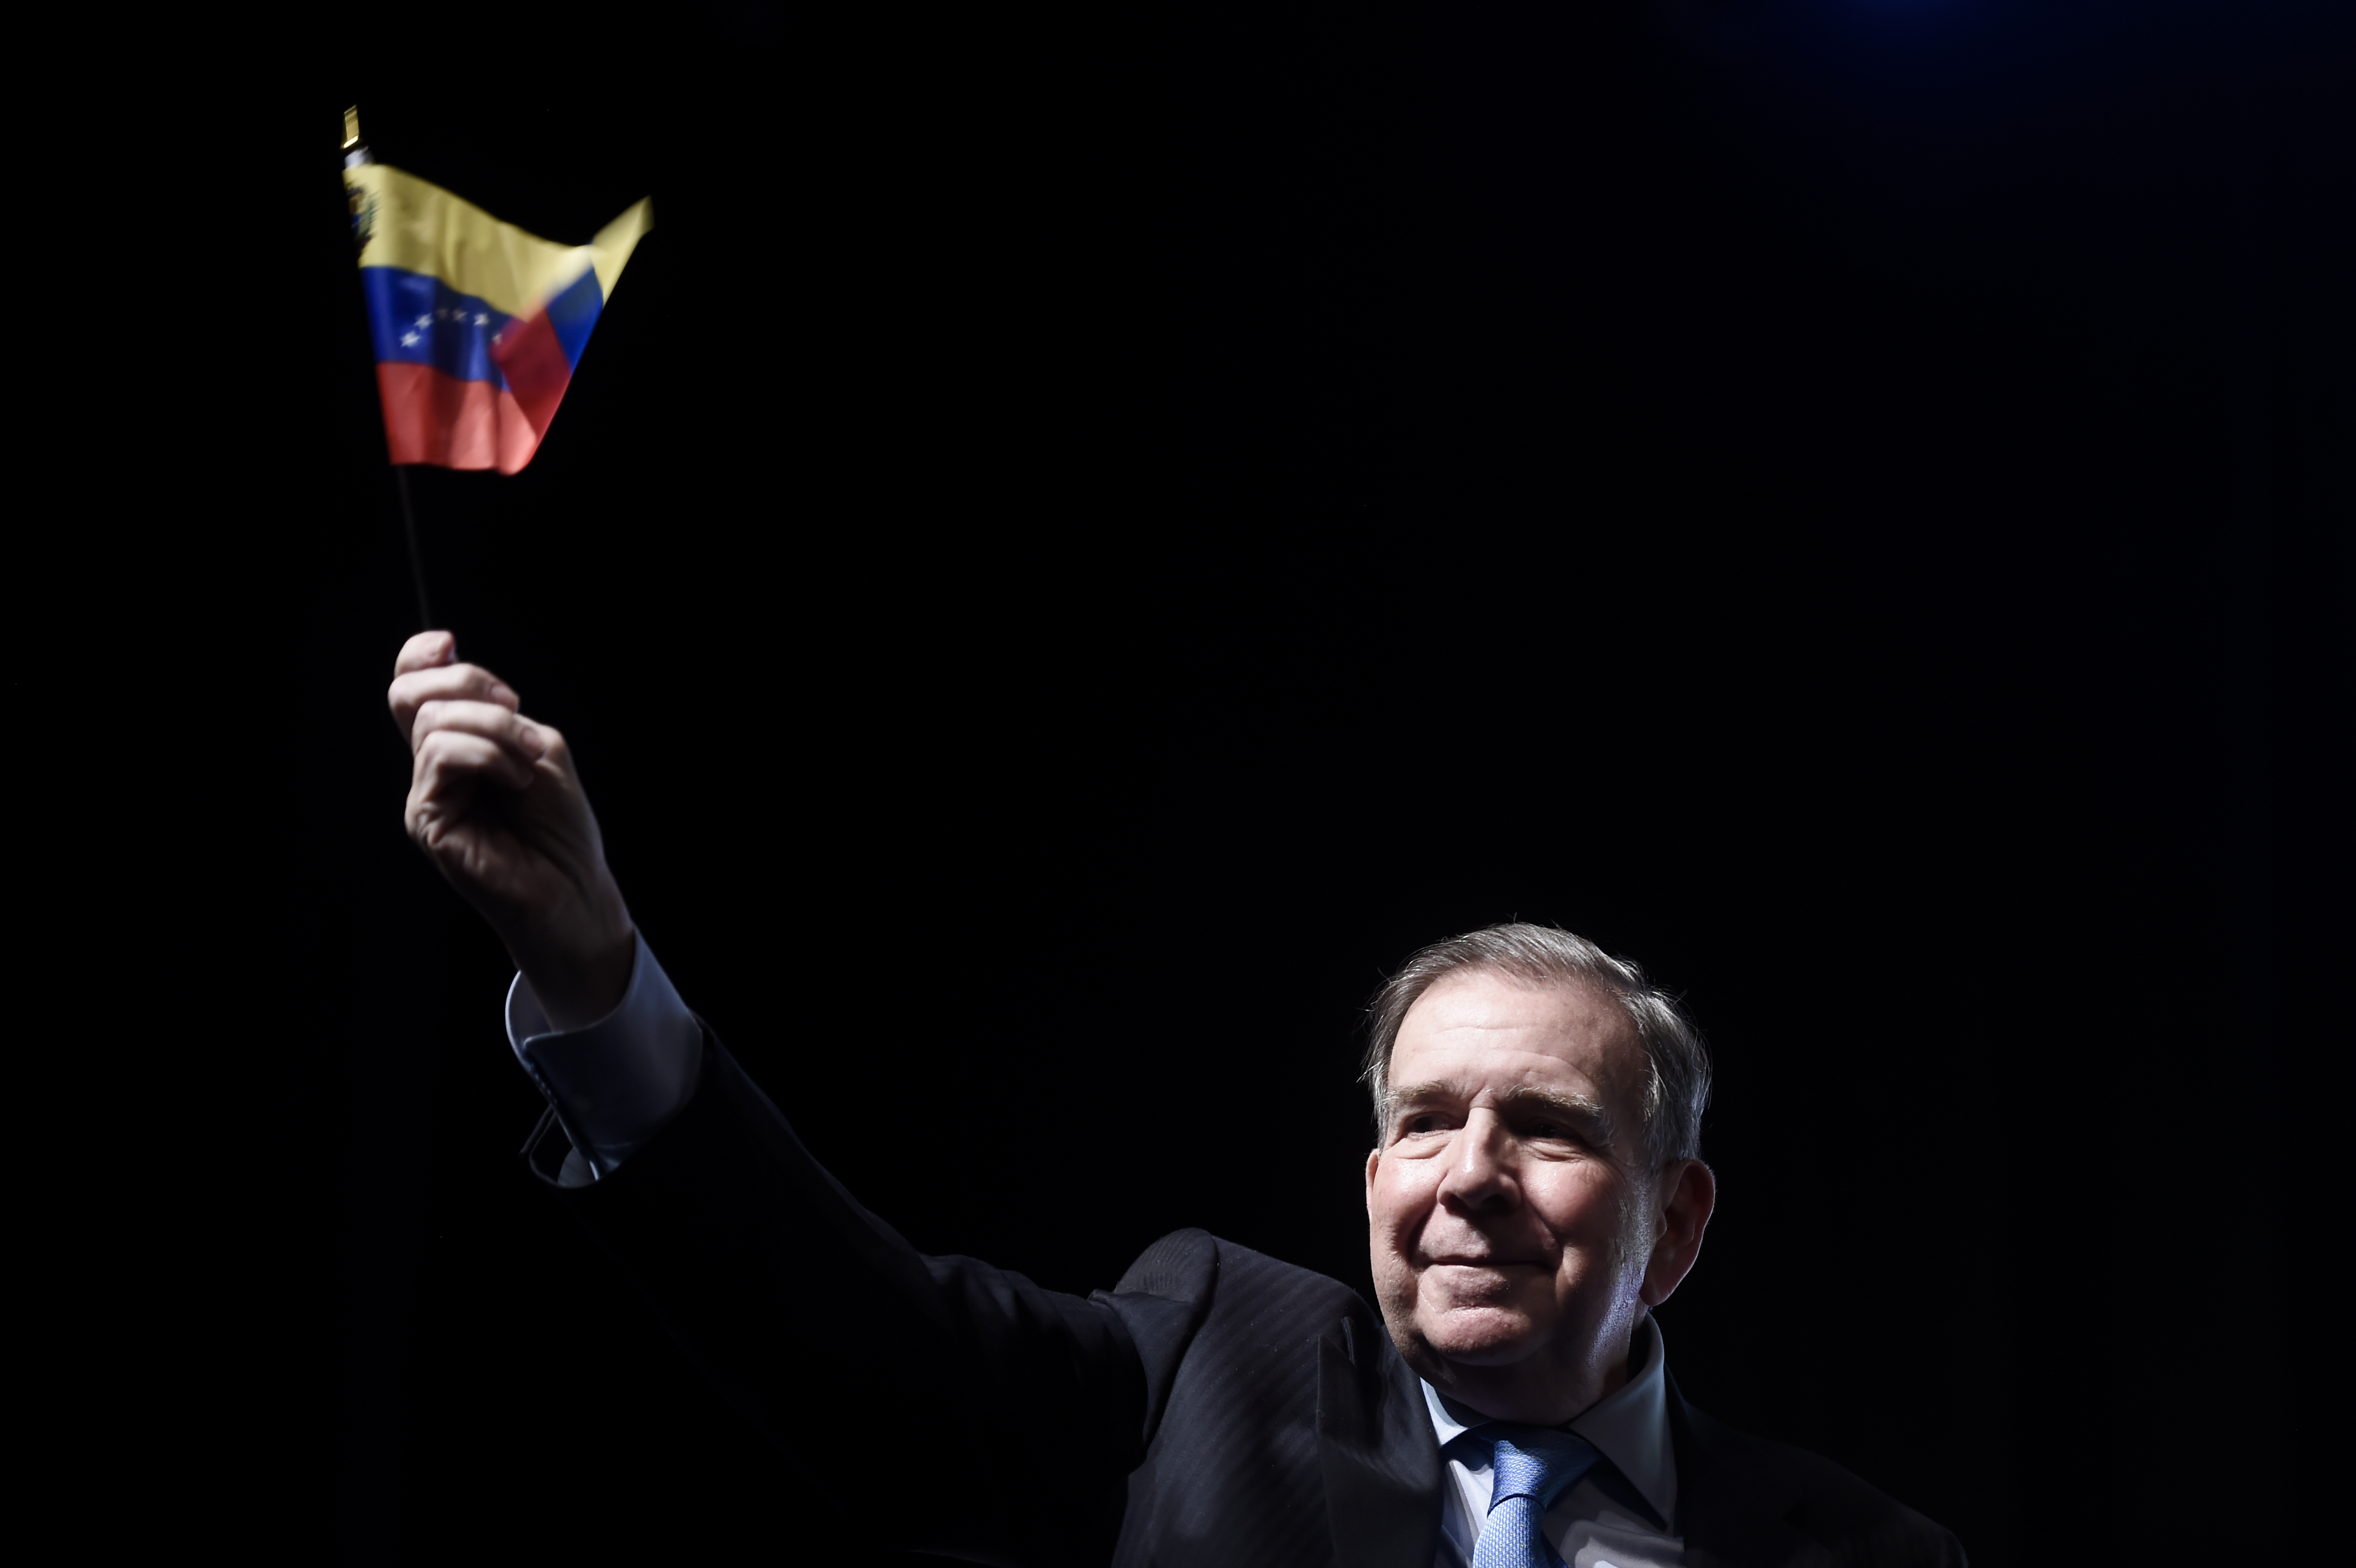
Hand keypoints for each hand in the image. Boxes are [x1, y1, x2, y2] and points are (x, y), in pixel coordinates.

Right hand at [390, 631, 634, 1029]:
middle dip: (466, 684)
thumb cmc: (561, 828)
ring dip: (497, 730)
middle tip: (513, 707)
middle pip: (409, 694)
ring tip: (528, 766)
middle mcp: (432, 769)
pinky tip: (517, 782)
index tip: (450, 645)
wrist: (574, 889)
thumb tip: (454, 667)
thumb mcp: (539, 748)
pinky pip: (441, 756)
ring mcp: (425, 795)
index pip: (412, 687)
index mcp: (457, 746)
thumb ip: (499, 712)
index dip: (420, 656)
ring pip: (434, 723)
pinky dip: (489, 755)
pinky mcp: (426, 820)